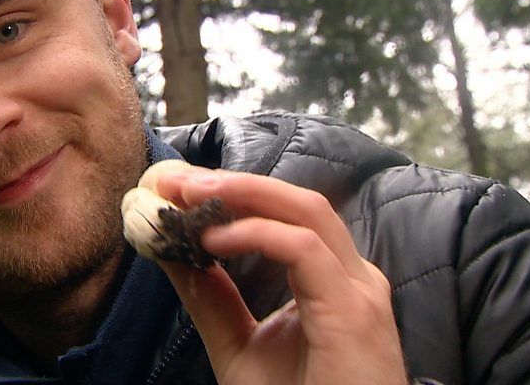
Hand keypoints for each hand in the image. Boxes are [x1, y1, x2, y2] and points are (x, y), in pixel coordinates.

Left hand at [154, 170, 406, 384]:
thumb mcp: (240, 350)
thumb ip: (212, 301)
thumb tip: (171, 251)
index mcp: (330, 280)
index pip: (283, 215)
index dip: (231, 193)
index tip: (175, 188)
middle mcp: (351, 276)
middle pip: (296, 200)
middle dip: (231, 182)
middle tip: (174, 179)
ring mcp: (358, 290)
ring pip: (306, 210)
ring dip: (243, 192)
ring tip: (189, 194)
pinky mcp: (354, 311)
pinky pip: (305, 249)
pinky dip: (256, 233)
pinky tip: (213, 241)